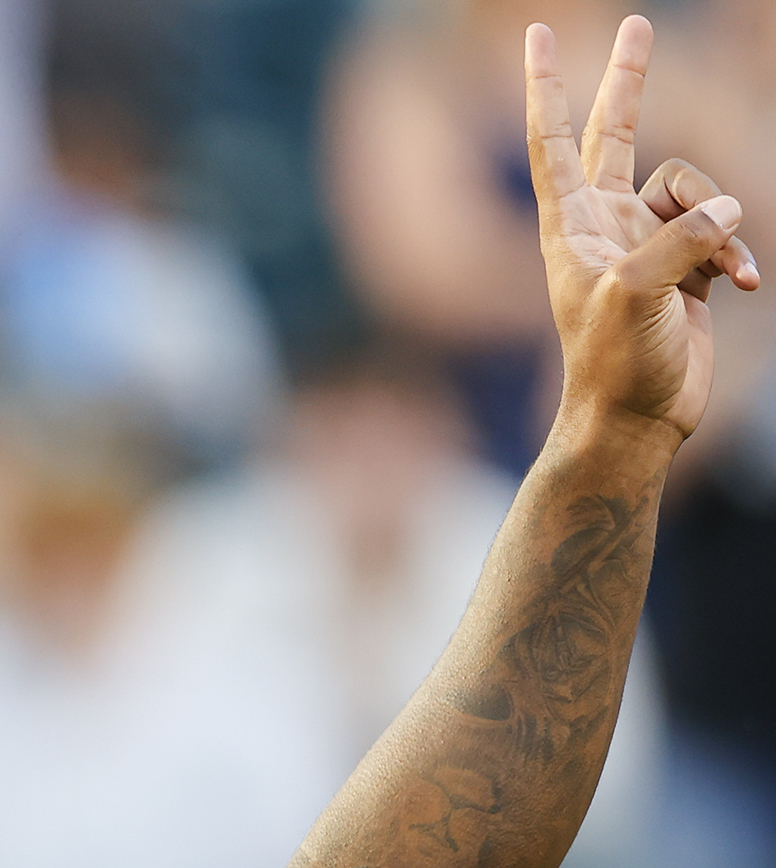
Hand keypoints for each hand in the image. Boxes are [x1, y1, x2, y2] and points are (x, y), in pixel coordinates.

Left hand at [527, 15, 757, 448]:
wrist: (636, 419)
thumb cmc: (615, 363)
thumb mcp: (637, 294)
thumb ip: (680, 239)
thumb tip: (726, 207)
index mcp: (571, 226)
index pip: (555, 140)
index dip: (549, 87)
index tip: (534, 35)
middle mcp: (604, 224)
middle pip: (618, 133)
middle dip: (631, 80)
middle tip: (639, 23)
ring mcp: (644, 242)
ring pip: (696, 188)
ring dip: (721, 222)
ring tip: (725, 270)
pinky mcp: (681, 264)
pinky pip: (722, 229)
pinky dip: (737, 253)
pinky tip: (744, 285)